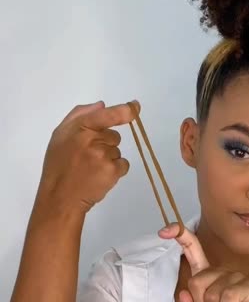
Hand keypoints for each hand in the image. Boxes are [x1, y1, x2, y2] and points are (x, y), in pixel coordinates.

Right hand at [35, 100, 139, 214]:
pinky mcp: (112, 171)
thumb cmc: (59, 165)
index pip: (107, 115)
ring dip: (108, 158)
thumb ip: (80, 115)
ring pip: (117, 151)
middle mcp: (94, 139)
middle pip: (114, 136)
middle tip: (88, 156)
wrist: (61, 196)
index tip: (135, 106)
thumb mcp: (60, 135)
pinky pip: (123, 164)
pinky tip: (99, 175)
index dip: (125, 110)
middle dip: (105, 143)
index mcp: (80, 127)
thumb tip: (102, 105)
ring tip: (91, 168)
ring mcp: (104, 156)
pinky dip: (116, 170)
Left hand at [158, 224, 248, 301]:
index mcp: (207, 275)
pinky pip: (227, 298)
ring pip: (210, 295)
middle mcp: (220, 271)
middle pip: (195, 282)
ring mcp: (234, 276)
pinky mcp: (246, 285)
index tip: (163, 231)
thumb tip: (183, 295)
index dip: (180, 237)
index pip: (193, 250)